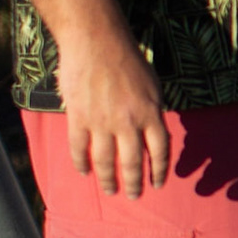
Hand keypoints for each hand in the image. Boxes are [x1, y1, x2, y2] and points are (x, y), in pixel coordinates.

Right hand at [56, 27, 170, 197]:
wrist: (97, 41)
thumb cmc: (128, 60)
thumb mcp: (154, 86)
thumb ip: (154, 112)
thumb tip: (155, 135)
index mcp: (151, 114)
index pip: (159, 152)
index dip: (159, 171)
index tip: (158, 183)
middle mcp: (128, 122)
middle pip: (132, 163)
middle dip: (134, 183)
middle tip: (133, 196)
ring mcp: (101, 121)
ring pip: (105, 161)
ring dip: (108, 180)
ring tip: (110, 190)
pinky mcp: (78, 117)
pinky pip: (79, 148)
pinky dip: (81, 163)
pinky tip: (84, 172)